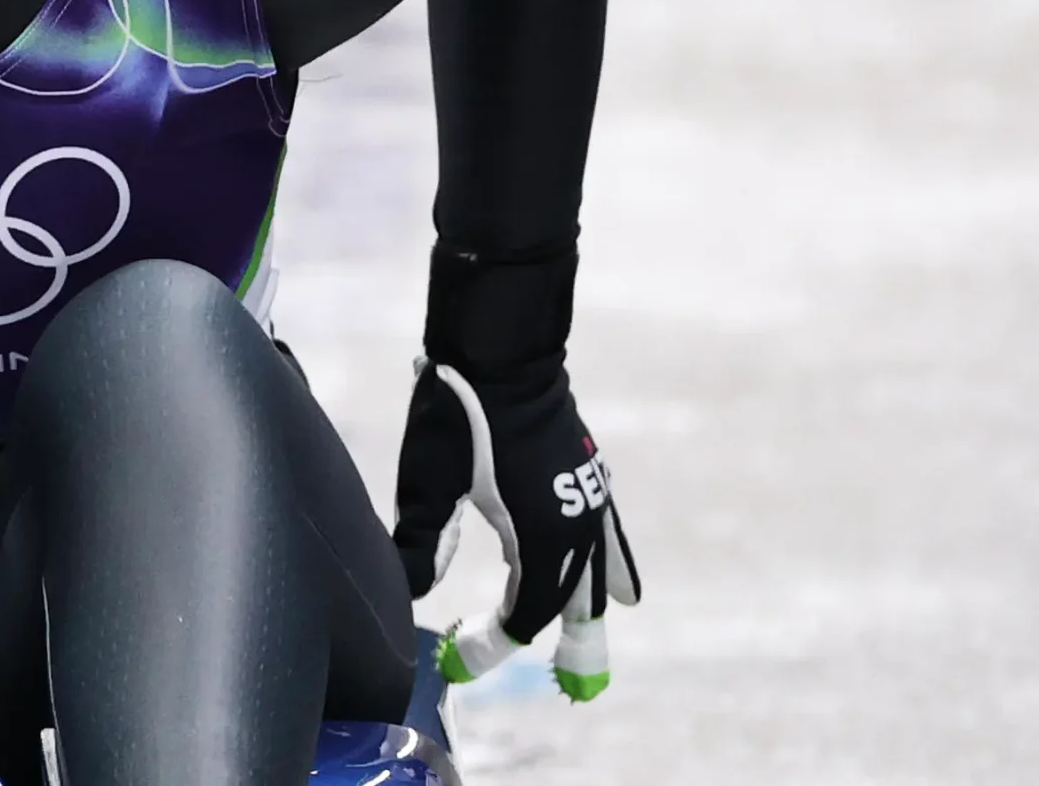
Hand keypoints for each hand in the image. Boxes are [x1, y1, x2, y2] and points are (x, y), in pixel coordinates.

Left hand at [391, 356, 638, 700]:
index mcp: (540, 538)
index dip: (496, 643)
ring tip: (591, 651)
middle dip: (570, 649)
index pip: (525, 615)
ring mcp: (589, 501)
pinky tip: (623, 588)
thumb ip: (422, 542)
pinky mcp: (589, 477)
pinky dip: (616, 569)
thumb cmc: (457, 414)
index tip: (461, 657)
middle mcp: (576, 528)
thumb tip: (414, 591)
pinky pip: (611, 540)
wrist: (501, 350)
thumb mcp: (428, 481)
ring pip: (599, 576)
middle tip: (571, 689)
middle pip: (576, 606)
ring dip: (591, 614)